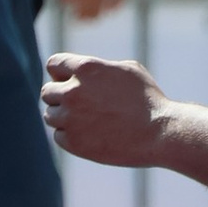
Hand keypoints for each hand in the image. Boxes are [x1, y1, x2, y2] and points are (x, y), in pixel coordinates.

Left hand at [42, 49, 164, 165]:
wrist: (160, 132)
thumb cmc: (148, 100)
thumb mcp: (128, 70)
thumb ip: (99, 68)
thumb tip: (83, 71)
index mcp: (86, 68)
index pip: (53, 64)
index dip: (60, 73)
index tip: (69, 81)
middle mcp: (72, 91)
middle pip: (47, 92)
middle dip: (60, 96)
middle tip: (80, 104)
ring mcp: (70, 118)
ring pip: (50, 115)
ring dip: (63, 117)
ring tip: (87, 120)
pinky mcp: (73, 142)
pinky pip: (59, 136)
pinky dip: (70, 136)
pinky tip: (90, 134)